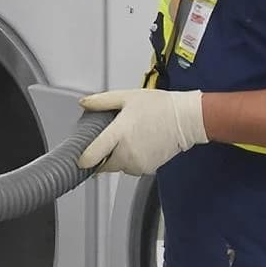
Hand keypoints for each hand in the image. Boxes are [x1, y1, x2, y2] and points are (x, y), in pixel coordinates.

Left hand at [78, 87, 205, 175]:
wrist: (186, 119)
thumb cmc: (161, 107)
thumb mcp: (127, 97)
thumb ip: (102, 101)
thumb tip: (84, 103)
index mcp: (119, 133)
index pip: (93, 154)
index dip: (83, 159)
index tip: (78, 160)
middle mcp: (127, 152)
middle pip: (104, 164)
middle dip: (103, 155)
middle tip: (110, 140)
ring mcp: (138, 163)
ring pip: (118, 166)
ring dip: (118, 157)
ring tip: (129, 138)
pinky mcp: (147, 169)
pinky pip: (131, 168)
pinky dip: (131, 160)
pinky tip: (139, 144)